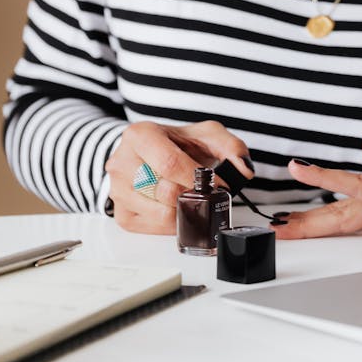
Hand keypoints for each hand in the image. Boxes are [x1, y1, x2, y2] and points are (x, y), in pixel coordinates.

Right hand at [105, 120, 252, 233]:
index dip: (196, 178)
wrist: (149, 154)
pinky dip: (171, 223)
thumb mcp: (206, 134)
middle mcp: (122, 162)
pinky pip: (151, 227)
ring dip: (182, 210)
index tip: (216, 184)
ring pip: (158, 212)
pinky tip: (178, 209)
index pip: (169, 162)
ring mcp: (118, 190)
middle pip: (164, 190)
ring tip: (190, 198)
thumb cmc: (177, 144)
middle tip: (204, 192)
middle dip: (191, 195)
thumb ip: (230, 146)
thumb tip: (244, 169)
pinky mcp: (121, 213)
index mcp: (139, 135)